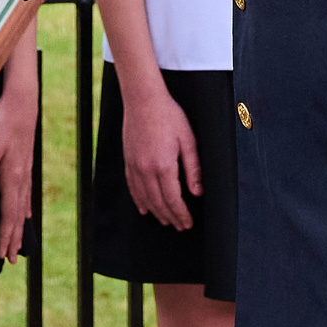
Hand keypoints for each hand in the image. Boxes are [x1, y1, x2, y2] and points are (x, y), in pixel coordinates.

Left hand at [0, 48, 37, 258]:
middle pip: (17, 216)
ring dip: (19, 227)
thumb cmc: (2, 124)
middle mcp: (21, 179)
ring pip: (22, 206)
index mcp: (11, 178)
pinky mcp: (24, 162)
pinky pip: (26, 193)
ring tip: (19, 243)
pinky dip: (24, 207)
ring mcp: (25, 171)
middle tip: (10, 259)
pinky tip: (25, 213)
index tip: (1, 256)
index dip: (4, 237)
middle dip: (13, 238)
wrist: (21, 102)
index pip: (8, 216)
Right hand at [121, 80, 201, 229]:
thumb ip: (193, 168)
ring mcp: (135, 166)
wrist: (143, 100)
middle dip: (170, 217)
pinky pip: (132, 187)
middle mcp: (146, 169)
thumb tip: (198, 192)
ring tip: (166, 221)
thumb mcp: (188, 140)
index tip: (188, 223)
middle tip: (180, 226)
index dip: (181, 213)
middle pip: (159, 202)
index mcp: (164, 165)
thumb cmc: (169, 116)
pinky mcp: (128, 161)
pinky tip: (145, 208)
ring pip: (144, 198)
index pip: (173, 199)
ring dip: (156, 212)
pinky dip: (139, 201)